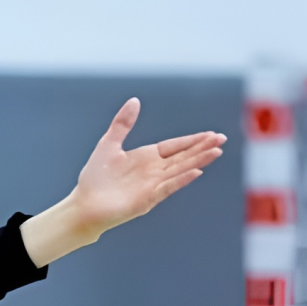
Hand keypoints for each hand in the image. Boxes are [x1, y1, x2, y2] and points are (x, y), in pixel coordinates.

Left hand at [21, 98, 225, 266]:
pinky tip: (195, 172)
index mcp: (147, 158)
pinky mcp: (147, 199)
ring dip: (198, 161)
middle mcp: (154, 171)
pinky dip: (180, 179)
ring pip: (180, 170)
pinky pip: (167, 187)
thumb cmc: (95, 178)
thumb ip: (122, 124)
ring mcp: (153, 186)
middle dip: (202, 148)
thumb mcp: (109, 144)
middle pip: (183, 157)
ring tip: (216, 152)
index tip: (212, 134)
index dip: (193, 140)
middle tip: (222, 139)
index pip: (175, 147)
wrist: (84, 205)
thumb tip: (134, 100)